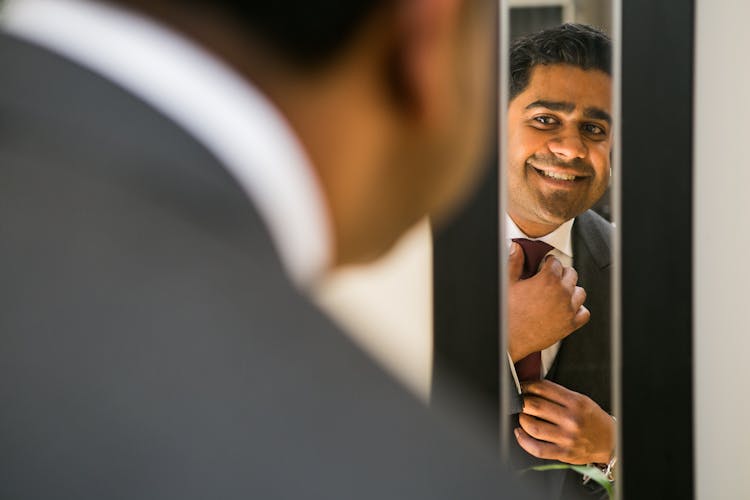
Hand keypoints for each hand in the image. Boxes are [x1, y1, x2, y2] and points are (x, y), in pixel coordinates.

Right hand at [507, 242, 589, 361]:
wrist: (510, 338)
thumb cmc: (508, 312)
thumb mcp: (508, 283)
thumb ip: (514, 262)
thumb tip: (516, 248)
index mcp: (548, 279)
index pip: (556, 262)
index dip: (549, 262)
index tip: (545, 264)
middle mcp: (562, 292)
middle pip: (571, 274)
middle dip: (562, 273)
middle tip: (552, 277)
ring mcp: (568, 309)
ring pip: (580, 292)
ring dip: (572, 289)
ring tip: (561, 292)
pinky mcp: (570, 324)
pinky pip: (584, 313)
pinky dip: (578, 309)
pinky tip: (568, 308)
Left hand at [514, 379, 613, 464]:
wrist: (610, 441)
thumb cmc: (593, 420)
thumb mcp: (581, 400)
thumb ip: (559, 395)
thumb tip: (533, 389)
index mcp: (575, 402)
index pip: (543, 389)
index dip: (527, 386)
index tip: (522, 388)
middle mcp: (571, 419)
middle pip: (535, 406)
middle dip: (522, 402)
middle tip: (520, 402)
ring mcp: (566, 437)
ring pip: (533, 427)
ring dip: (522, 419)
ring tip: (522, 416)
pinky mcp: (563, 453)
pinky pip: (537, 448)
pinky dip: (523, 440)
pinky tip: (520, 433)